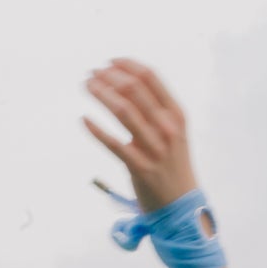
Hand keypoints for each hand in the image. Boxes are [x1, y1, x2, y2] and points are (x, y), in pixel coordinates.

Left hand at [83, 60, 197, 214]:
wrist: (182, 204)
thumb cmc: (171, 163)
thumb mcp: (172, 132)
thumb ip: (154, 108)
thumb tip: (122, 79)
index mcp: (176, 115)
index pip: (149, 78)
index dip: (125, 65)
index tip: (108, 63)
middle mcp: (167, 129)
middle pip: (133, 89)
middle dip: (108, 76)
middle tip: (92, 74)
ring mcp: (155, 149)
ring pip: (123, 111)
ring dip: (100, 93)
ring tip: (87, 86)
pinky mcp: (140, 168)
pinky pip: (114, 144)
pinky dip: (96, 130)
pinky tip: (84, 120)